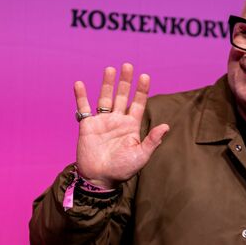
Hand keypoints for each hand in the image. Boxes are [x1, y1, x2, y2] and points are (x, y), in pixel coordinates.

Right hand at [74, 63, 169, 188]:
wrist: (99, 179)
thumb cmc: (122, 170)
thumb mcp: (141, 156)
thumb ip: (152, 141)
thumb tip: (166, 126)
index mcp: (131, 126)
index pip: (138, 104)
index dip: (141, 90)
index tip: (145, 76)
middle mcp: (117, 121)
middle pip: (122, 96)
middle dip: (125, 82)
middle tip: (128, 65)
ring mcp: (102, 122)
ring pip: (105, 98)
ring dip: (107, 84)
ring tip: (110, 69)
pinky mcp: (87, 126)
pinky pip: (83, 108)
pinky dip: (81, 96)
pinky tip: (79, 84)